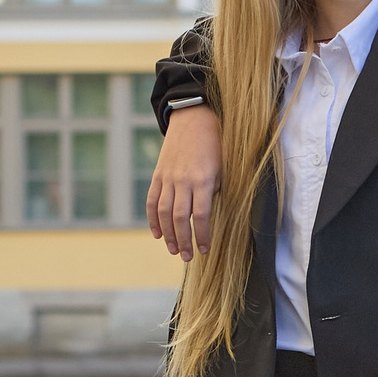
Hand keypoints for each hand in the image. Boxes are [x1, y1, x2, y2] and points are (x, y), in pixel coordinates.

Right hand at [148, 105, 222, 259]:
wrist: (194, 119)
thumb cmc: (217, 146)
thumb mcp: (225, 168)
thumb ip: (217, 192)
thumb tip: (209, 218)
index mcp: (204, 180)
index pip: (202, 215)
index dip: (203, 235)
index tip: (205, 250)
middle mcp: (183, 180)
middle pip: (180, 218)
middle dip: (184, 240)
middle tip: (187, 257)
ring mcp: (168, 177)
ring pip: (164, 212)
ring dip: (168, 234)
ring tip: (173, 250)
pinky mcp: (158, 174)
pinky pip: (152, 200)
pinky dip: (153, 219)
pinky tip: (157, 233)